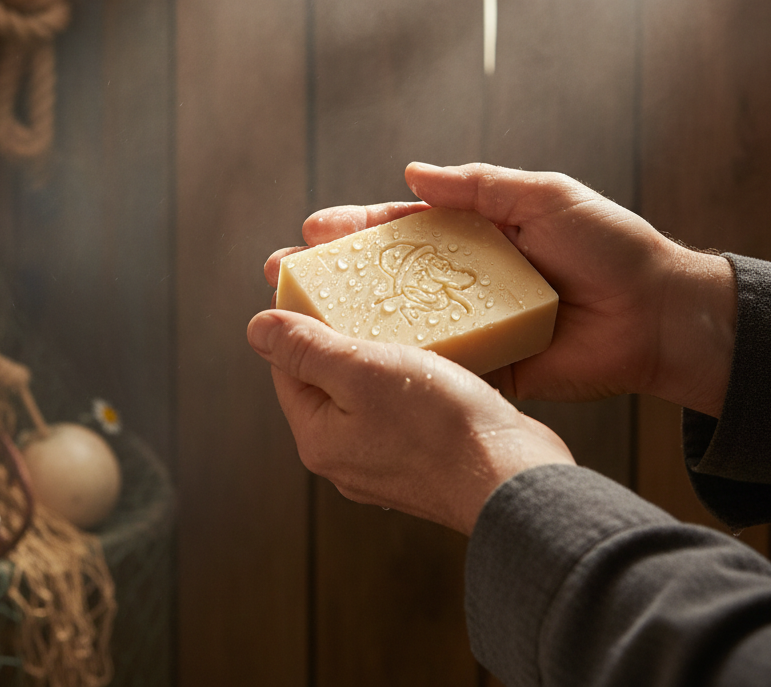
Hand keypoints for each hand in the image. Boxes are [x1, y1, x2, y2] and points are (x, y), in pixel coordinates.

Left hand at [247, 309, 573, 535]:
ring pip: (370, 392)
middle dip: (346, 337)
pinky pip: (404, 408)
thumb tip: (256, 328)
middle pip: (328, 379)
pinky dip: (414, 378)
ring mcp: (385, 462)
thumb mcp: (362, 371)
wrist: (514, 481)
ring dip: (383, 355)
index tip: (325, 288)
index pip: (289, 368)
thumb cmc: (439, 427)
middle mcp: (346, 457)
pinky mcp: (424, 460)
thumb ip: (306, 348)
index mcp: (318, 439)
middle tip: (370, 301)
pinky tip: (437, 359)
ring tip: (406, 325)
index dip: (301, 323)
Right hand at [264, 163, 736, 417]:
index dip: (356, 229)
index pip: (402, 228)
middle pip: (387, 276)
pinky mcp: (490, 365)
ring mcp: (474, 323)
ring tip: (301, 320)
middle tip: (282, 276)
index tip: (312, 231)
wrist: (660, 316)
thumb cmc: (610, 246)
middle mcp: (465, 279)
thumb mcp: (545, 197)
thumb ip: (481, 186)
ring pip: (402, 321)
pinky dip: (399, 361)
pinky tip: (355, 362)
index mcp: (475, 235)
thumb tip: (413, 173)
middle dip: (335, 276)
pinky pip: (438, 361)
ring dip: (350, 320)